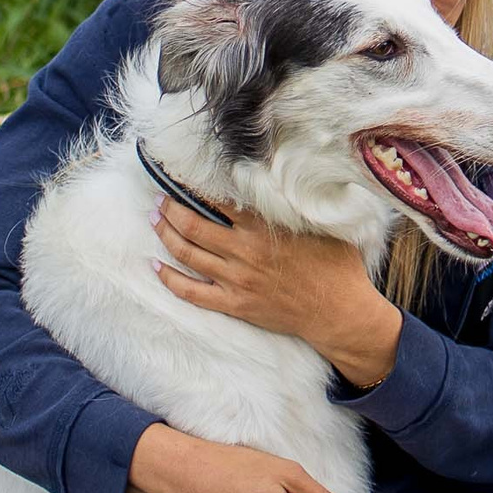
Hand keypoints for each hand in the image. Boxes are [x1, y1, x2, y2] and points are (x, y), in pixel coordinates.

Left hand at [153, 199, 401, 387]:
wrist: (338, 311)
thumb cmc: (335, 266)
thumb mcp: (319, 224)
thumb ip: (293, 206)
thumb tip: (278, 181)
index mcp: (262, 228)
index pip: (216, 202)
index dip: (194, 190)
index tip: (181, 180)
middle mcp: (243, 252)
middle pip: (193, 226)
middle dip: (171, 209)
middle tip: (159, 200)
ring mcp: (236, 280)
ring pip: (187, 254)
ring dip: (166, 235)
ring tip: (155, 221)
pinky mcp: (234, 304)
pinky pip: (192, 292)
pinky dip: (170, 279)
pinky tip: (156, 267)